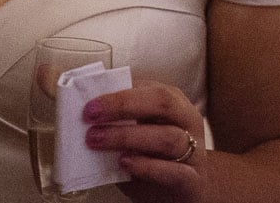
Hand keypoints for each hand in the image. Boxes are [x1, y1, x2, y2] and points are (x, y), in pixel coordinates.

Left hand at [83, 80, 206, 202]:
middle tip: (91, 116)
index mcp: (173, 103)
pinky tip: (124, 163)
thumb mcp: (139, 131)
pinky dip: (148, 167)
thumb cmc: (156, 155)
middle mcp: (187, 122)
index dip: (117, 94)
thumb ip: (121, 121)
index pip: (149, 88)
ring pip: (168, 137)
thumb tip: (86, 114)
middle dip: (123, 106)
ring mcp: (194, 152)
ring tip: (98, 140)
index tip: (89, 104)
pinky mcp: (193, 182)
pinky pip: (175, 173)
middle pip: (162, 103)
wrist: (185, 190)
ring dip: (127, 137)